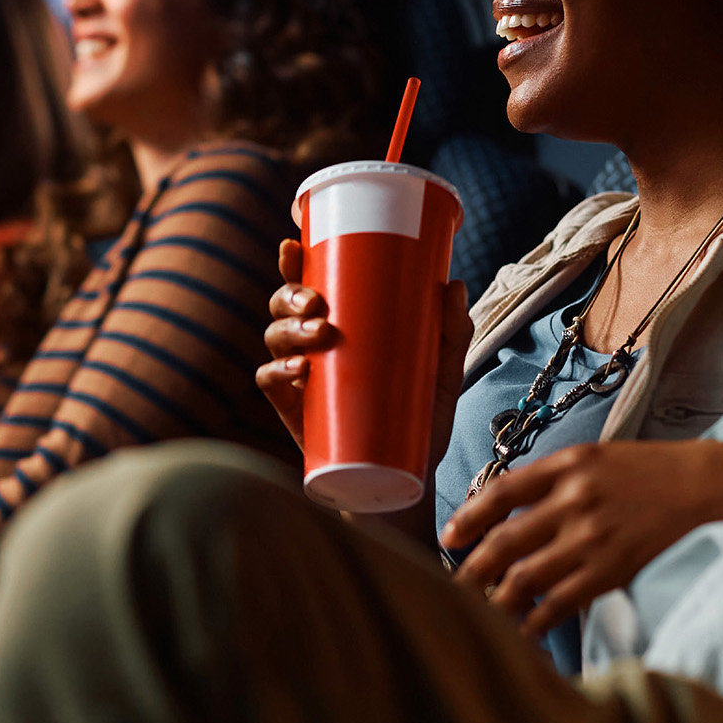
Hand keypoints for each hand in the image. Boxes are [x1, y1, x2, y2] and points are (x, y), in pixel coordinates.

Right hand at [255, 238, 471, 459]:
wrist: (409, 479)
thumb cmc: (420, 420)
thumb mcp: (441, 373)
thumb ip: (450, 333)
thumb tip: (453, 285)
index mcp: (341, 326)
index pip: (308, 284)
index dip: (294, 262)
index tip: (294, 243)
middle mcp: (314, 346)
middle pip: (283, 305)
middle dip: (291, 294)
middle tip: (318, 302)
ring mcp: (301, 379)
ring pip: (273, 336)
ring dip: (288, 328)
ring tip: (320, 332)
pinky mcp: (294, 411)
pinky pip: (269, 381)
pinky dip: (277, 369)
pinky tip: (299, 369)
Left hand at [442, 440, 722, 635]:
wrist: (710, 486)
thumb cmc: (650, 471)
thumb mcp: (598, 457)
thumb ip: (553, 479)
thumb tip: (505, 508)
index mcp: (568, 465)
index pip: (501, 492)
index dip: (468, 518)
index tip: (449, 538)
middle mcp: (575, 500)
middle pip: (504, 542)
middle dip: (468, 571)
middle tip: (447, 590)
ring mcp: (593, 538)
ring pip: (525, 578)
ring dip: (493, 602)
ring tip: (474, 616)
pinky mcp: (612, 571)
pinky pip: (561, 603)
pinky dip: (535, 621)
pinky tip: (521, 632)